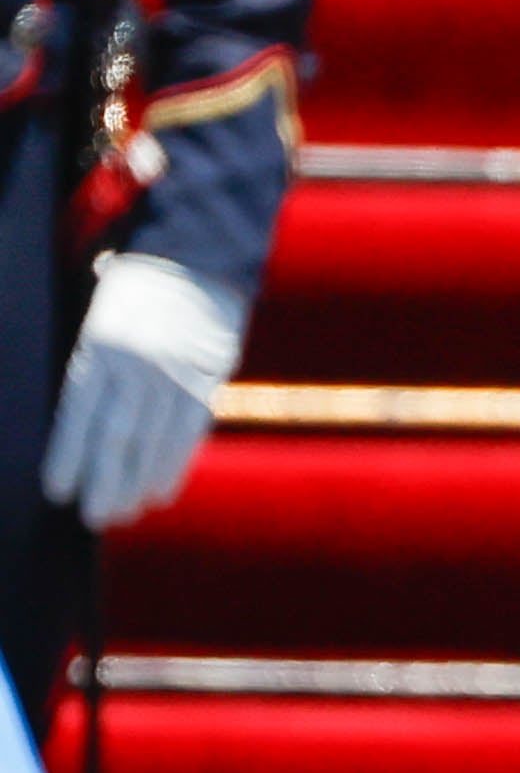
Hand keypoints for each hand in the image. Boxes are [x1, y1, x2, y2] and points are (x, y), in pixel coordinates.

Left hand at [41, 252, 244, 529]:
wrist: (196, 255)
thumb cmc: (134, 286)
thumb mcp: (97, 315)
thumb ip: (91, 363)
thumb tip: (79, 420)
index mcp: (100, 345)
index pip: (80, 413)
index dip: (69, 456)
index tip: (58, 491)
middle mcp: (138, 363)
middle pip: (118, 434)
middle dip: (105, 480)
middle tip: (95, 517)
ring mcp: (176, 372)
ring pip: (154, 439)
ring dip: (139, 480)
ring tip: (127, 512)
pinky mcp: (208, 378)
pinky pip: (190, 429)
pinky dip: (175, 463)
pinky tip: (162, 490)